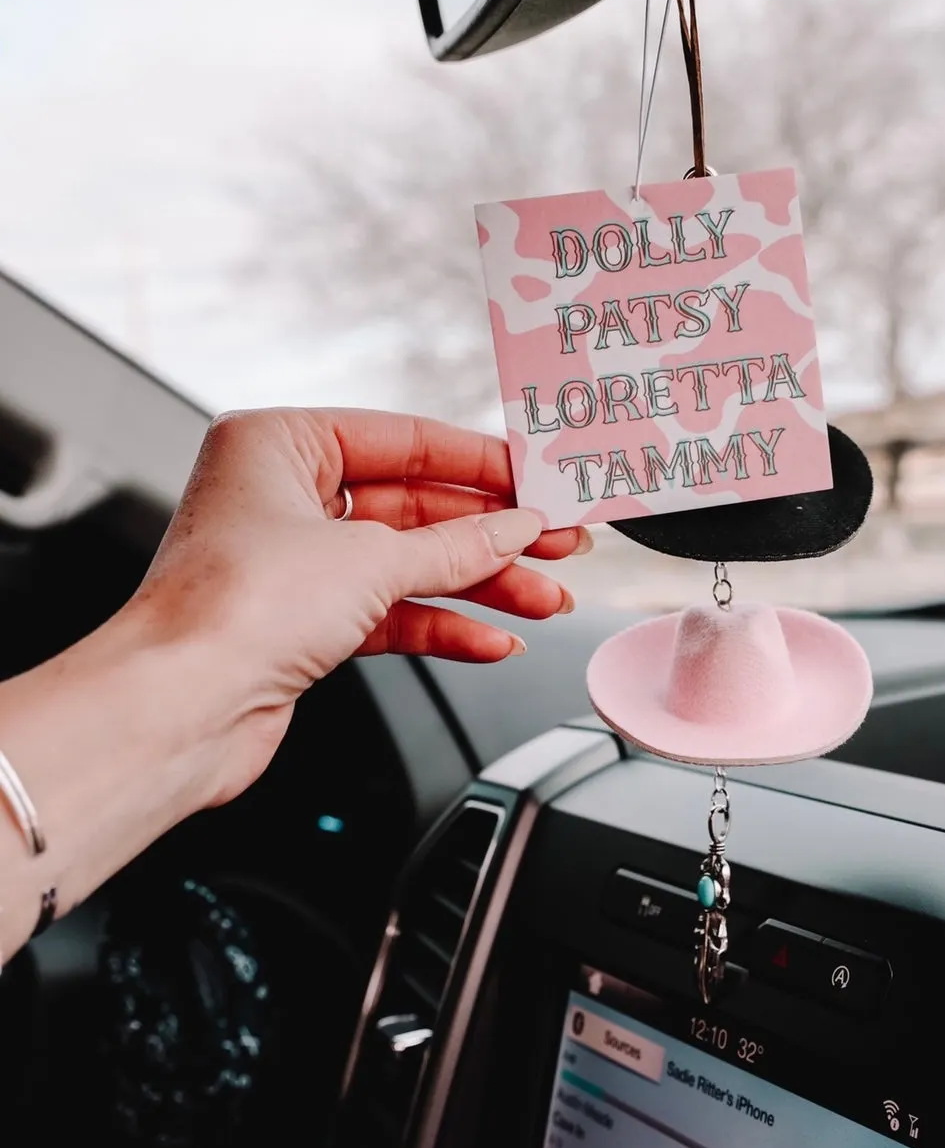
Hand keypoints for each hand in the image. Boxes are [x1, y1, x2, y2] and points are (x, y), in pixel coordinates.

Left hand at [129, 406, 587, 800]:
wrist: (183, 707)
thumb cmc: (234, 609)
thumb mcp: (373, 559)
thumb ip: (458, 545)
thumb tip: (516, 527)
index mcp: (278, 444)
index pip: (403, 440)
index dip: (481, 464)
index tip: (539, 480)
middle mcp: (280, 498)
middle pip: (413, 506)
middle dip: (491, 534)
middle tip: (558, 543)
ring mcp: (291, 564)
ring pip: (408, 565)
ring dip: (481, 585)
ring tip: (545, 598)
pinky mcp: (301, 626)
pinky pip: (390, 614)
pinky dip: (443, 626)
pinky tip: (493, 640)